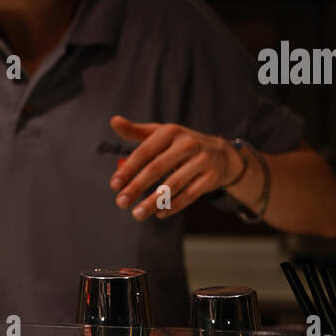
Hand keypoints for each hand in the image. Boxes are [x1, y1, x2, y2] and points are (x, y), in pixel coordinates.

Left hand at [108, 115, 243, 220]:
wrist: (221, 153)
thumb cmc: (180, 144)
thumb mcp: (160, 134)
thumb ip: (136, 131)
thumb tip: (114, 121)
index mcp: (170, 132)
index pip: (145, 152)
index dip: (128, 169)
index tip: (114, 186)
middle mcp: (187, 144)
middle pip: (157, 168)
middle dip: (137, 187)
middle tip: (121, 203)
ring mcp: (202, 160)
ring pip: (174, 184)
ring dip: (154, 201)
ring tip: (137, 214)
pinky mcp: (212, 177)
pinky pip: (190, 195)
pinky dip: (173, 206)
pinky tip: (159, 214)